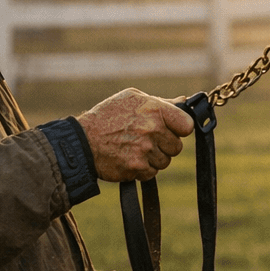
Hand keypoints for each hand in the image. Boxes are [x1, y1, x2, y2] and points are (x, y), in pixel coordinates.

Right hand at [77, 88, 194, 181]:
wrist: (83, 141)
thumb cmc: (107, 116)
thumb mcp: (132, 98)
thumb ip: (160, 102)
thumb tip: (184, 101)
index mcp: (154, 109)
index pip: (187, 125)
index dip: (180, 129)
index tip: (171, 129)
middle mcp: (152, 129)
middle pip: (176, 146)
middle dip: (164, 145)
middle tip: (146, 139)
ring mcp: (145, 149)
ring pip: (165, 161)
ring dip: (153, 158)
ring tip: (135, 148)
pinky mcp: (137, 167)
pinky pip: (152, 173)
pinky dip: (143, 169)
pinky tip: (129, 158)